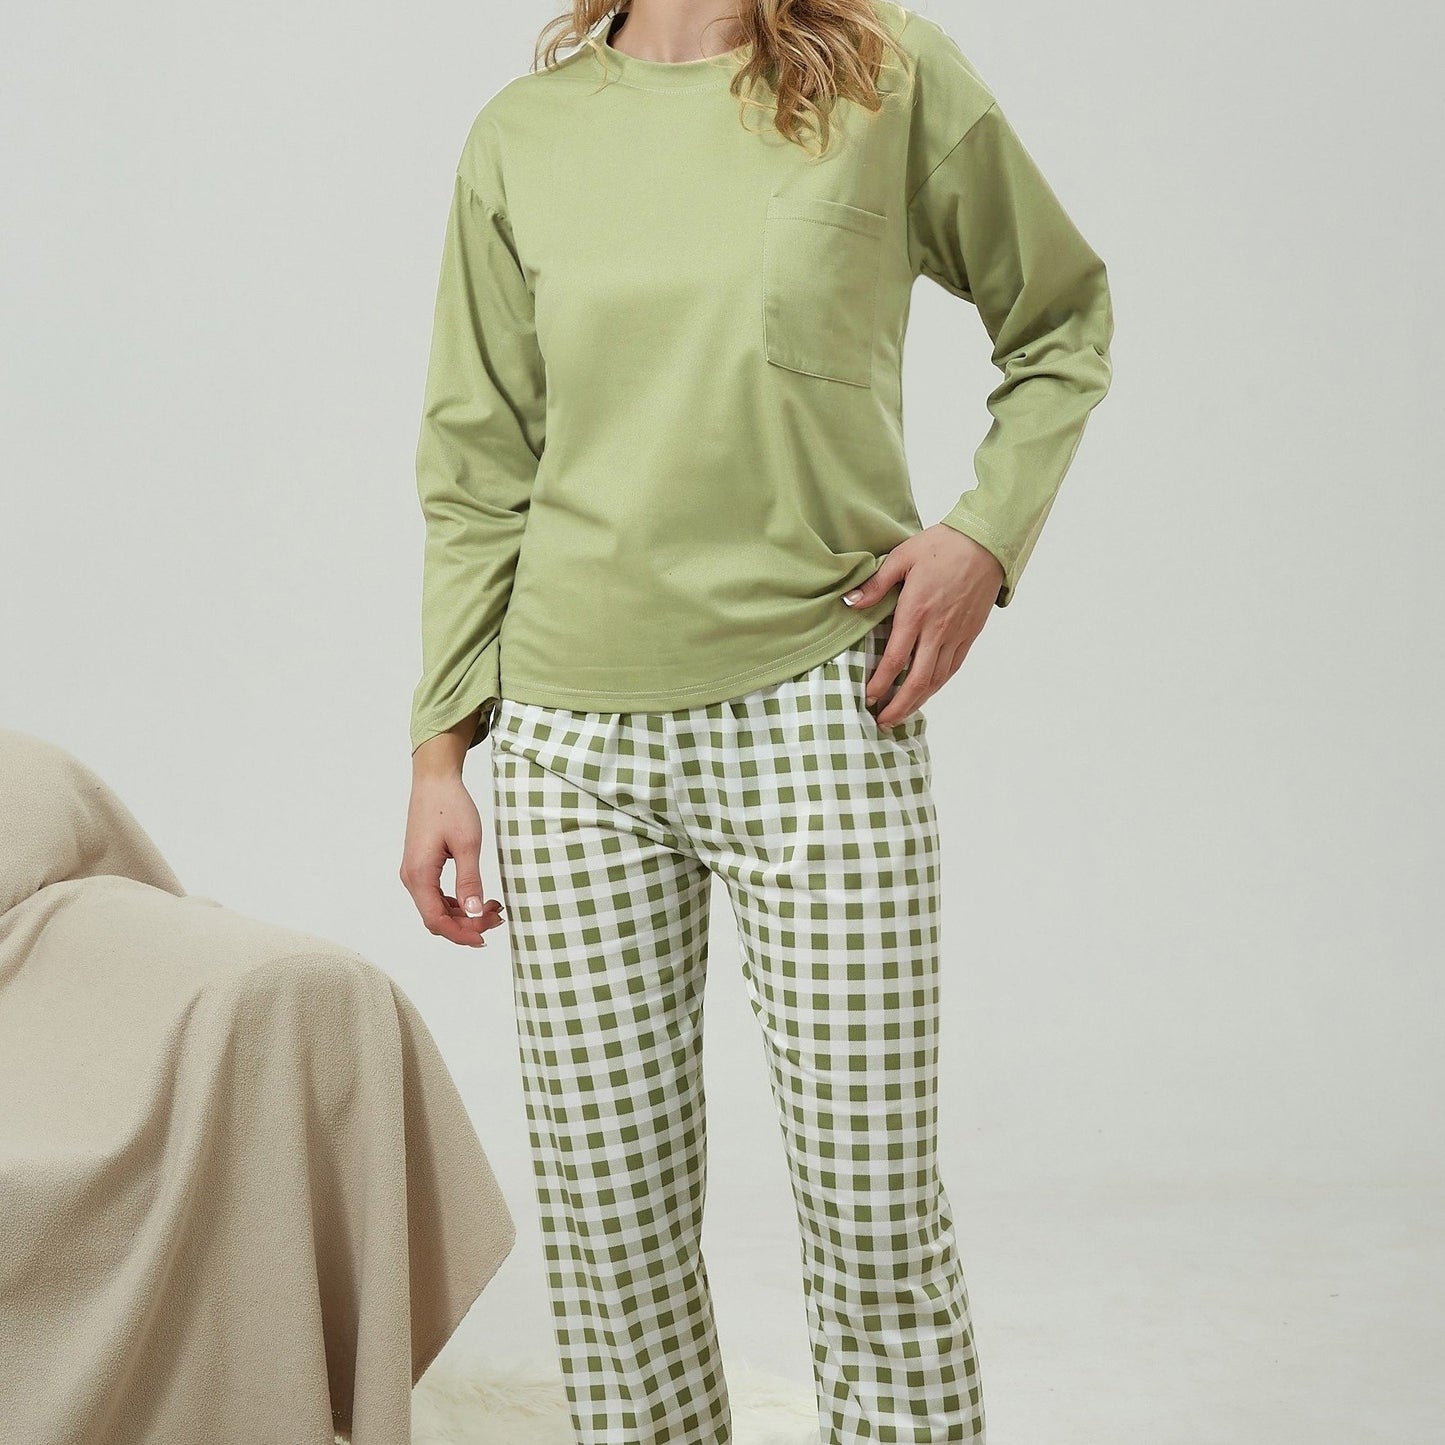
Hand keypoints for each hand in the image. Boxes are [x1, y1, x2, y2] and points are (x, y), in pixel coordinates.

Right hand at [401, 737, 505, 947]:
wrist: (435, 780)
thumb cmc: (450, 806)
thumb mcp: (467, 844)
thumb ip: (469, 880)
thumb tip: (474, 912)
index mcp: (419, 875)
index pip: (436, 920)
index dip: (460, 933)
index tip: (485, 937)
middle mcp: (411, 877)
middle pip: (436, 918)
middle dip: (466, 925)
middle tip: (497, 919)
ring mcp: (414, 872)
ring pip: (437, 908)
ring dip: (463, 914)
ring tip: (493, 909)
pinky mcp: (421, 865)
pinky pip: (436, 895)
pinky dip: (457, 901)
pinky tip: (477, 898)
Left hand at [841, 525, 1004, 728]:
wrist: (985, 542)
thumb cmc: (942, 546)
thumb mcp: (901, 557)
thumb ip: (876, 584)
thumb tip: (850, 602)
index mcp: (916, 612)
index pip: (896, 660)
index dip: (881, 684)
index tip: (868, 698)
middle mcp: (937, 629)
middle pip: (917, 679)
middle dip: (899, 705)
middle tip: (882, 720)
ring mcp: (956, 633)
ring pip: (937, 678)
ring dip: (918, 700)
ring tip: (901, 714)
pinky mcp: (970, 633)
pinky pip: (953, 667)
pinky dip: (938, 685)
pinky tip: (926, 692)